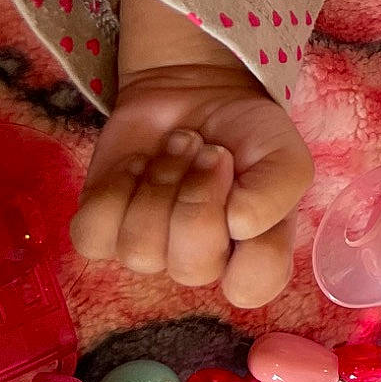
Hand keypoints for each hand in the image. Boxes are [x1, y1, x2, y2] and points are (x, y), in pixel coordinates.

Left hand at [70, 63, 313, 307]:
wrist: (196, 92)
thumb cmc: (248, 131)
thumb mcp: (287, 154)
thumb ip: (277, 194)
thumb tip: (237, 224)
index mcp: (253, 253)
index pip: (251, 289)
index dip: (247, 245)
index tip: (244, 188)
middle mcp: (201, 261)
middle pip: (191, 269)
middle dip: (198, 197)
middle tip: (208, 151)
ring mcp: (149, 250)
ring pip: (140, 252)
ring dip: (160, 183)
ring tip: (177, 147)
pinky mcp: (103, 230)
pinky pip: (93, 236)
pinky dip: (116, 189)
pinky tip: (138, 164)